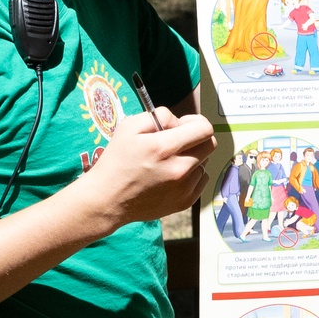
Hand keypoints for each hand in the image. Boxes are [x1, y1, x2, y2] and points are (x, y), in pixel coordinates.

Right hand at [78, 110, 216, 228]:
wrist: (108, 199)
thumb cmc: (116, 160)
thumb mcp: (129, 126)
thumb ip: (159, 116)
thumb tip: (179, 122)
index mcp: (164, 148)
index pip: (205, 129)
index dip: (196, 122)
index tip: (183, 125)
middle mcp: (179, 169)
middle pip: (210, 145)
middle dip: (196, 138)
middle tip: (177, 141)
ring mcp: (184, 188)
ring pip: (204, 163)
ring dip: (192, 157)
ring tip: (169, 162)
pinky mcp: (185, 202)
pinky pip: (200, 180)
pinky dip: (190, 175)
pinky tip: (171, 175)